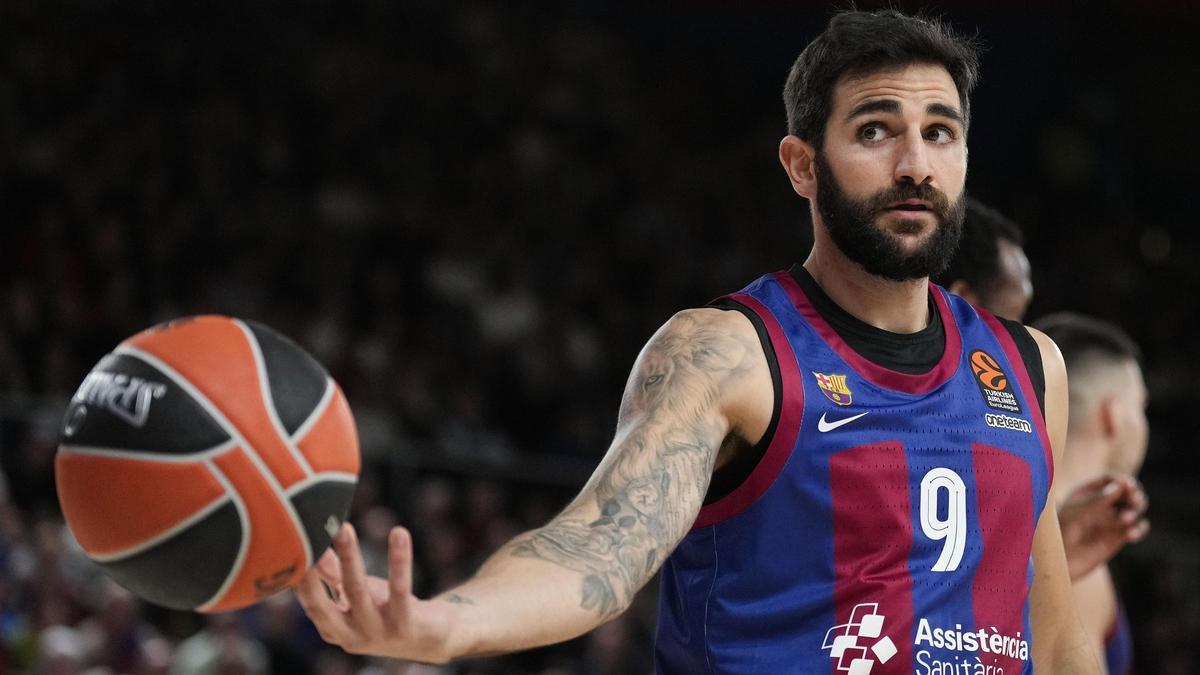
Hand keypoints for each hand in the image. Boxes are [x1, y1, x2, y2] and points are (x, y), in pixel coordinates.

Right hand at [294, 523, 457, 662]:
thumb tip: (311, 544)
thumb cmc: (386, 611)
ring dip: (349, 556)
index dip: (298, 577)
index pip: (308, 602)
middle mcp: (350, 635)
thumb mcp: (357, 593)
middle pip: (323, 603)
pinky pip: (400, 589)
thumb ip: (332, 574)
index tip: (290, 546)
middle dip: (313, 571)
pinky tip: (399, 533)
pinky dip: (398, 559)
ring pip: (358, 591)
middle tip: (307, 537)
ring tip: (344, 528)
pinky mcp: (405, 626)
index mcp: (332, 629)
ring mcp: (377, 633)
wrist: (431, 638)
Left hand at [1057, 474, 1148, 580]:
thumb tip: (1118, 487)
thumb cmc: (1059, 534)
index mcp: (1087, 493)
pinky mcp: (1118, 537)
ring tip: (1124, 519)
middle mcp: (1102, 504)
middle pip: (1127, 492)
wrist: (1058, 561)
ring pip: (1134, 509)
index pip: (1110, 480)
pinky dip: (1139, 529)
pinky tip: (1131, 535)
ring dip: (1135, 511)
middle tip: (1134, 500)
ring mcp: (1111, 520)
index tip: (1128, 485)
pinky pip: (1136, 529)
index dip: (1121, 480)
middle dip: (1134, 494)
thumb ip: (1095, 500)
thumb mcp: (1074, 514)